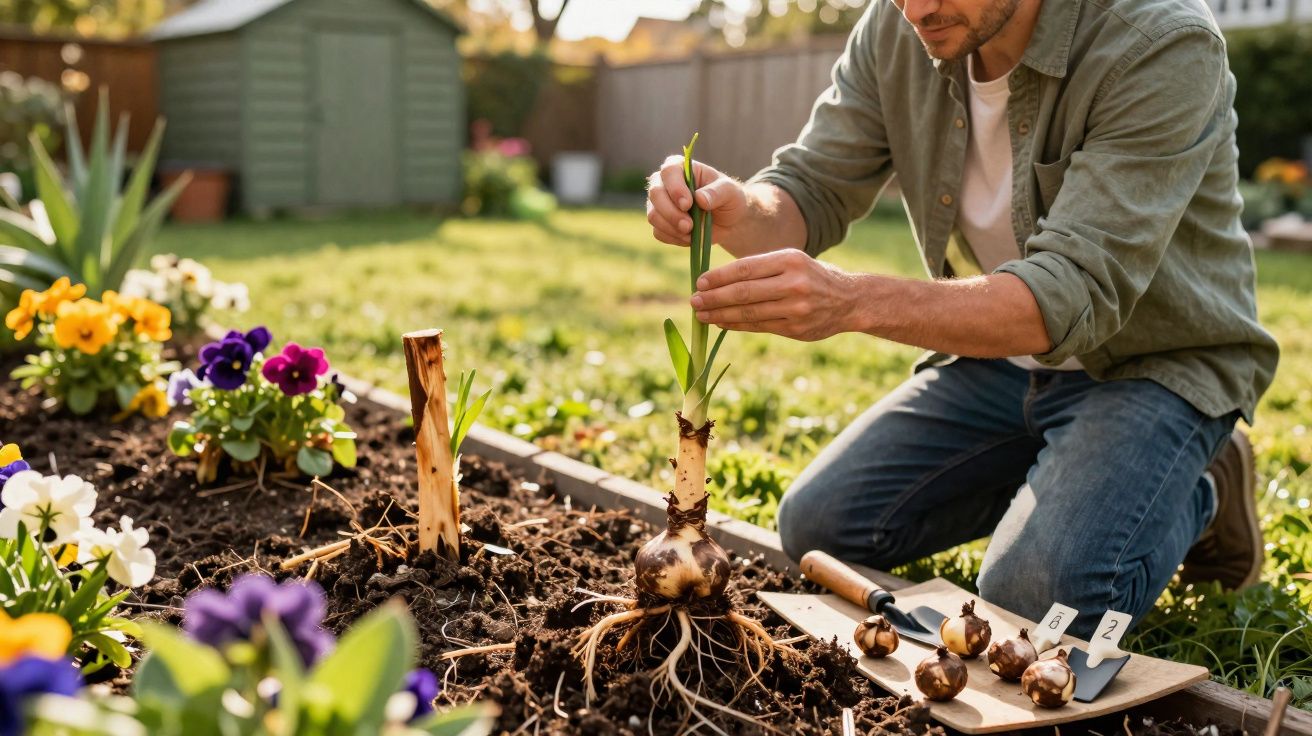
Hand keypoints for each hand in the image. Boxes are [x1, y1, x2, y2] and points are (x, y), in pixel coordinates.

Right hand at [646, 156, 747, 247]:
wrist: (727, 221)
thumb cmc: (728, 198)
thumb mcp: (730, 192)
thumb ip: (717, 192)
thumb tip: (700, 198)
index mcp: (680, 167)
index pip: (669, 172)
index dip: (675, 188)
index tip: (688, 204)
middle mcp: (664, 182)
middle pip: (655, 194)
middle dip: (671, 213)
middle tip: (689, 226)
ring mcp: (659, 204)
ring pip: (653, 215)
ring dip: (672, 228)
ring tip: (692, 233)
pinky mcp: (660, 223)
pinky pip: (659, 232)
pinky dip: (674, 238)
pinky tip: (689, 237)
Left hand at [690, 249, 861, 341]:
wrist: (850, 300)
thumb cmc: (812, 276)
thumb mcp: (792, 261)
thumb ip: (761, 268)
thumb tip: (718, 280)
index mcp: (790, 260)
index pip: (746, 268)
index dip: (719, 277)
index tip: (700, 282)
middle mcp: (794, 283)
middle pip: (744, 292)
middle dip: (714, 298)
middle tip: (693, 301)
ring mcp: (796, 308)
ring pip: (749, 312)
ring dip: (720, 315)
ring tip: (701, 314)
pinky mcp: (796, 329)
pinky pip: (759, 326)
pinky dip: (737, 325)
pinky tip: (721, 323)